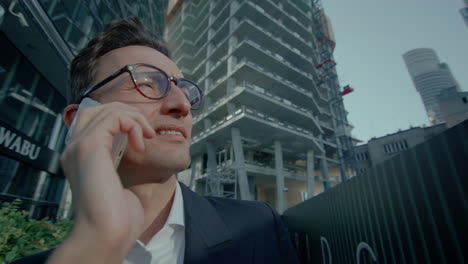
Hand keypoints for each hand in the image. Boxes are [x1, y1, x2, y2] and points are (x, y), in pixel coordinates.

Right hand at [47, 102, 155, 263]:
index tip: (140, 135)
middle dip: (127, 113)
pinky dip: (133, 124)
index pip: (93, 120)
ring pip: (107, 109)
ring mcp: (78, 146)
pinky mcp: (89, 146)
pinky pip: (114, 117)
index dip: (119, 119)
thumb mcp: (118, 182)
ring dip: (134, 118)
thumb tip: (134, 146)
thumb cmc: (117, 215)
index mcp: (79, 157)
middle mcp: (73, 148)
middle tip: (146, 132)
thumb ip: (118, 162)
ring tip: (147, 137)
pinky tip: (141, 144)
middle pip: (97, 109)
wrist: (107, 232)